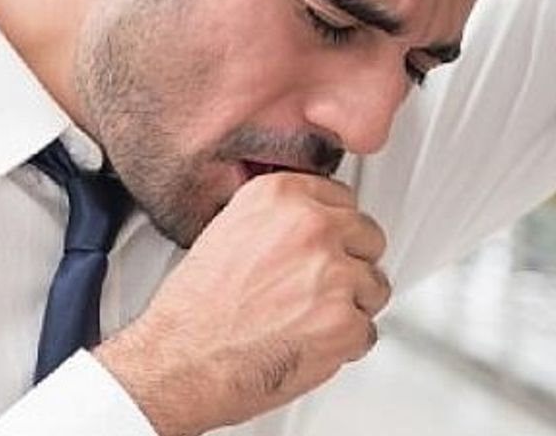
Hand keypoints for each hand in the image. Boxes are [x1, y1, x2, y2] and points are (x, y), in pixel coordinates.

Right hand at [95, 173, 390, 435]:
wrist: (181, 359)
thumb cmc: (195, 308)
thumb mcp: (230, 229)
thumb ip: (278, 218)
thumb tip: (311, 220)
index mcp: (283, 196)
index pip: (343, 199)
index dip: (337, 230)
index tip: (329, 244)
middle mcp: (312, 227)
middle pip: (368, 237)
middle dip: (351, 264)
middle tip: (318, 288)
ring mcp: (334, 275)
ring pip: (374, 286)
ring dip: (350, 306)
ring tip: (306, 318)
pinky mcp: (344, 323)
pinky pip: (366, 331)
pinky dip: (345, 345)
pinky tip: (308, 342)